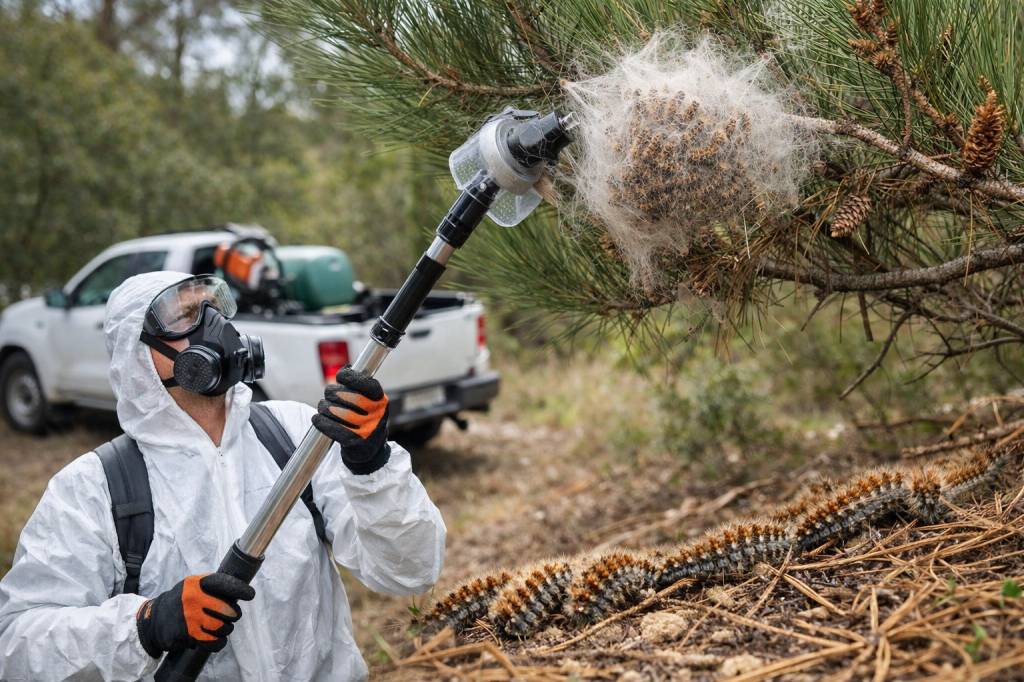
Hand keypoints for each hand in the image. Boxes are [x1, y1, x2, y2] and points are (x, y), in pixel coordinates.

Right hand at [136, 573, 254, 657]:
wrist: (153, 620)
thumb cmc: (180, 601)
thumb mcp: (192, 586)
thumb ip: (211, 586)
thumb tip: (238, 590)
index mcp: (195, 584)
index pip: (223, 583)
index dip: (240, 589)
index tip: (250, 594)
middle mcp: (193, 599)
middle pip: (227, 610)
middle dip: (234, 614)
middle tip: (232, 615)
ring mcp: (189, 618)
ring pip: (222, 627)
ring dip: (226, 629)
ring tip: (223, 627)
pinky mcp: (187, 635)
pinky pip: (213, 642)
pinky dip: (218, 642)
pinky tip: (217, 639)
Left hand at [312, 366, 390, 473]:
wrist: (370, 450)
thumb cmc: (364, 419)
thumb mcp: (368, 402)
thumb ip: (358, 385)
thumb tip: (347, 369)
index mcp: (380, 400)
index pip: (367, 384)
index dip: (351, 377)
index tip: (340, 376)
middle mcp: (377, 414)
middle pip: (346, 396)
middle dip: (332, 393)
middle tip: (328, 395)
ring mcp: (367, 429)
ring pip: (336, 411)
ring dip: (324, 408)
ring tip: (323, 408)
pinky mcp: (355, 442)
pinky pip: (333, 428)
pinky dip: (321, 422)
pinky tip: (317, 419)